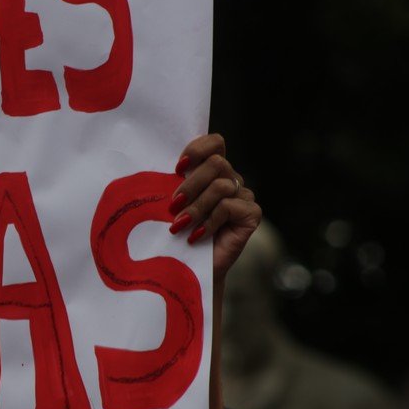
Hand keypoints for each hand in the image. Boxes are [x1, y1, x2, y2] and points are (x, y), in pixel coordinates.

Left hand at [168, 133, 261, 281]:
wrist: (192, 266)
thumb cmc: (178, 231)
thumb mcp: (173, 202)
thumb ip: (173, 182)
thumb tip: (157, 168)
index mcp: (212, 170)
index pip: (215, 143)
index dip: (198, 149)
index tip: (177, 168)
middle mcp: (231, 179)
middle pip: (217, 163)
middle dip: (190, 184)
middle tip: (173, 205)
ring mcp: (243, 196)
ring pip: (221, 186)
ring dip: (196, 207)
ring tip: (179, 225)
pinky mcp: (252, 214)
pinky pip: (229, 207)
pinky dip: (208, 222)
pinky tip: (196, 235)